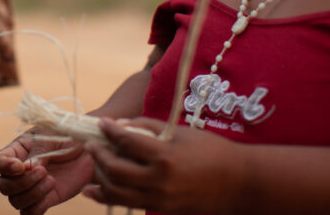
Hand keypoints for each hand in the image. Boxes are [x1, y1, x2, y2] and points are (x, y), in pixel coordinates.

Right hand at [0, 129, 94, 214]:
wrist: (90, 151)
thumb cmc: (68, 137)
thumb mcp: (52, 136)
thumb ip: (38, 152)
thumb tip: (26, 168)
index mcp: (17, 151)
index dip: (4, 167)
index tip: (21, 166)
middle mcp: (20, 171)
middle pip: (3, 186)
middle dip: (22, 182)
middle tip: (44, 171)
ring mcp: (31, 188)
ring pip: (15, 201)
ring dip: (32, 194)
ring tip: (51, 180)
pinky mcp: (45, 200)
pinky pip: (30, 213)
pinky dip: (37, 207)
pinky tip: (51, 191)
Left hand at [83, 117, 241, 213]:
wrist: (238, 183)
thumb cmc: (212, 151)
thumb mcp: (181, 132)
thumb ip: (149, 127)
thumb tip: (122, 125)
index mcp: (165, 156)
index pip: (127, 141)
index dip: (110, 131)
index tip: (102, 123)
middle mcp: (159, 180)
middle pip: (115, 170)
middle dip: (98, 155)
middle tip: (91, 144)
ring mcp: (159, 199)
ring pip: (116, 192)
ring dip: (98, 177)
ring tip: (91, 164)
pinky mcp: (161, 209)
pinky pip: (128, 203)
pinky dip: (108, 196)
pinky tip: (96, 189)